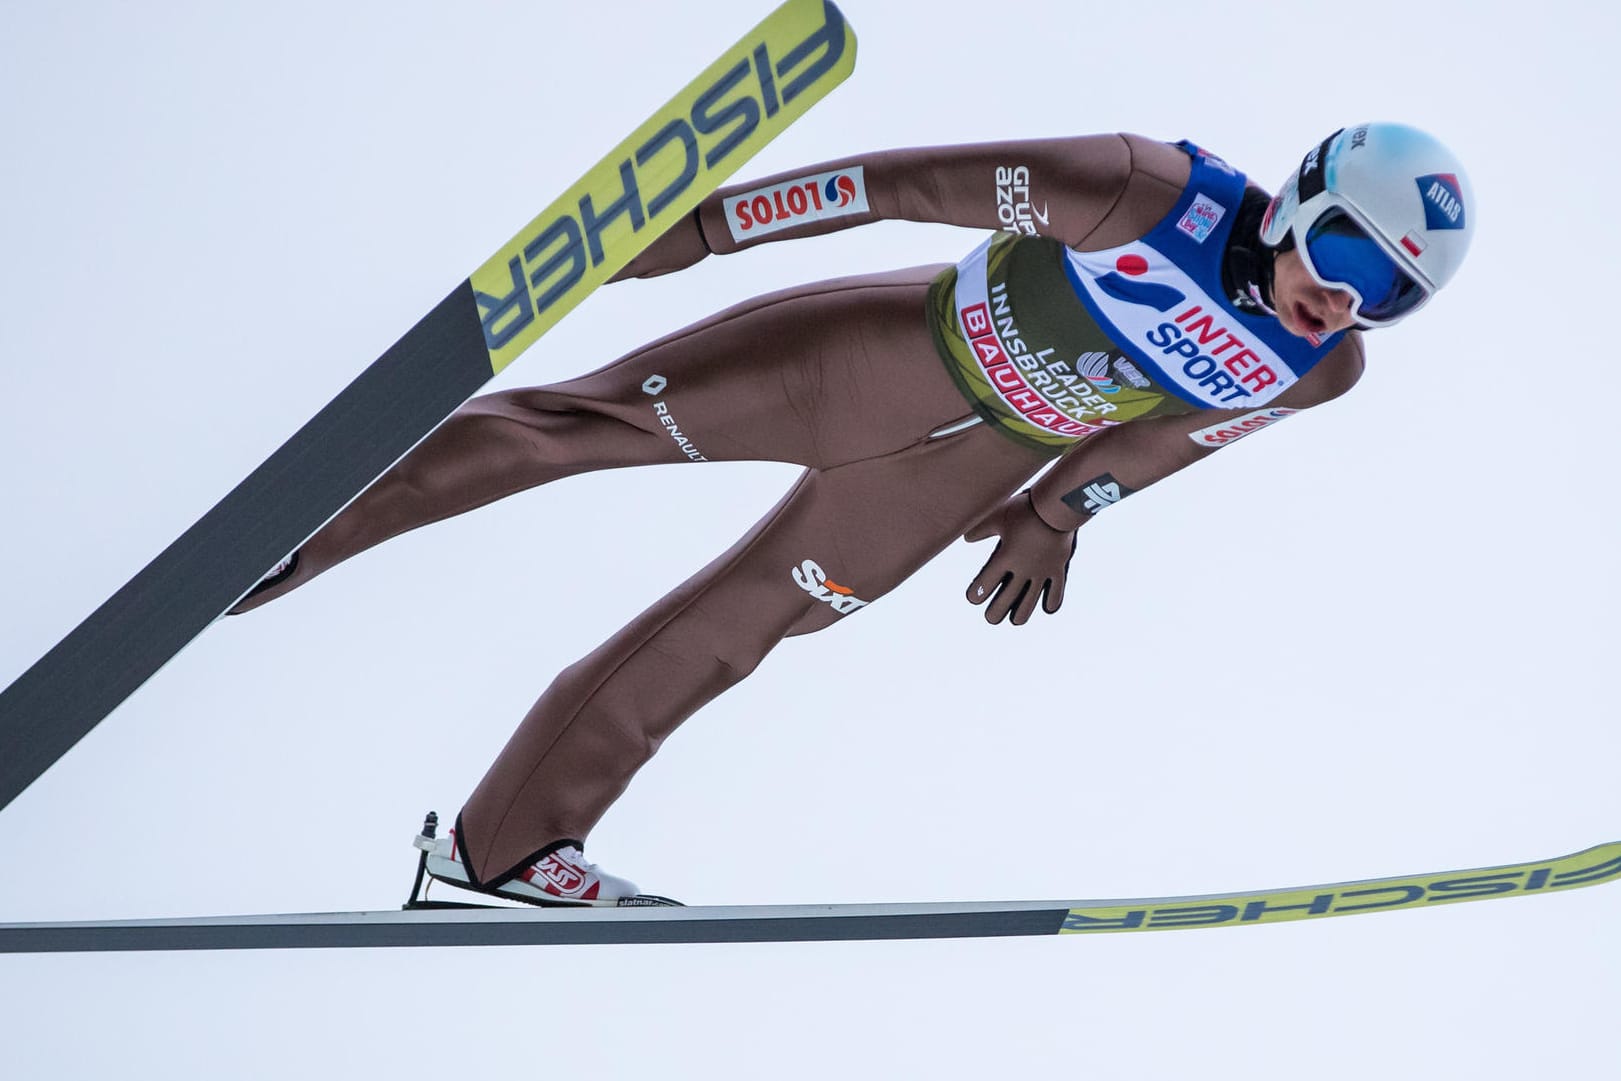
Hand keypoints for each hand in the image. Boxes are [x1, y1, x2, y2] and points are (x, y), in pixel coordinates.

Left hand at [962, 492, 1077, 624]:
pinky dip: (1051, 602)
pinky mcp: (1057, 569)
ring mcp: (1041, 572)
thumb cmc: (1024, 509)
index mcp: (1004, 558)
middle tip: (990, 618)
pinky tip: (1047, 608)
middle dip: (995, 612)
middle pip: (1005, 601)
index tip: (973, 598)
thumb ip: (979, 529)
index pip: (984, 585)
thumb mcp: (997, 516)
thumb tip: (965, 539)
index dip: (975, 594)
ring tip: (1015, 621)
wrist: (1056, 506)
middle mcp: (1022, 570)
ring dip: (1021, 614)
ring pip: (1030, 602)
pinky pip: (1056, 592)